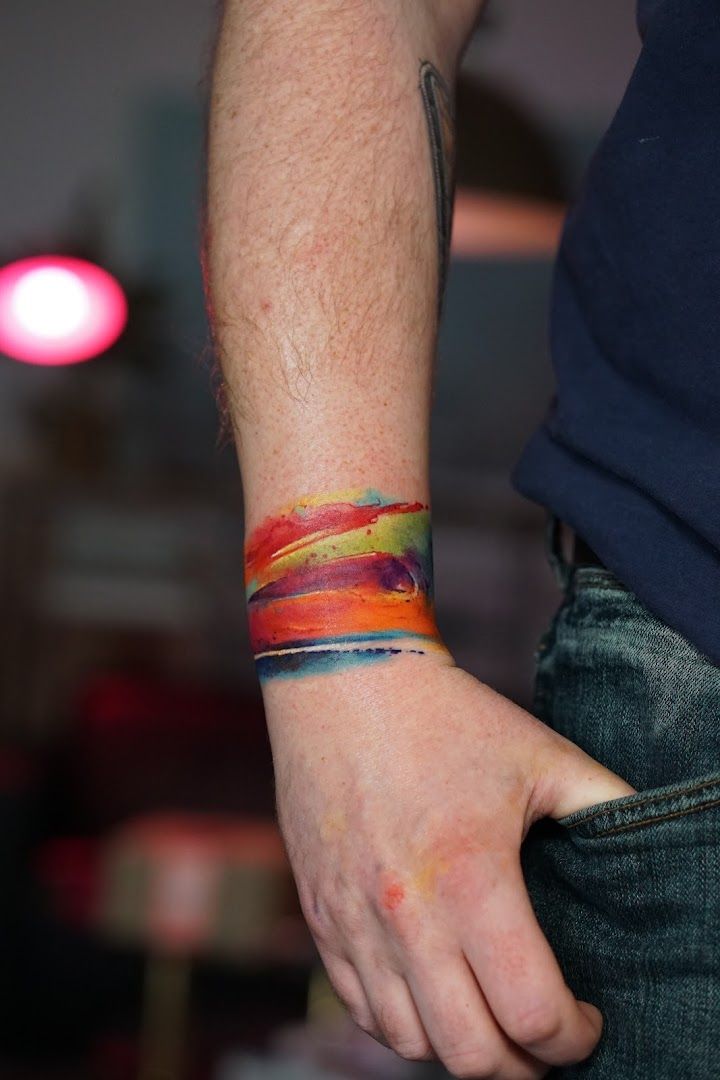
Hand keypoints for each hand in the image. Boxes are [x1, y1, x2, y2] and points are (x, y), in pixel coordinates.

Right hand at [262, 653, 635, 1078]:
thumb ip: (605, 803)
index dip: (575, 1038)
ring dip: (460, 1049)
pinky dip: (401, 1022)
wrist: (341, 679)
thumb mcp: (540, 754)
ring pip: (409, 1043)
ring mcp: (353, 920)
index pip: (531, 1013)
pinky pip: (359, 1006)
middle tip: (544, 1041)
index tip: (587, 1022)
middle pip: (470, 1055)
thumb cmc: (443, 716)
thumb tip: (649, 837)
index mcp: (471, 877)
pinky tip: (432, 995)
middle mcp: (407, 913)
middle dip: (522, 1067)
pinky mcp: (319, 913)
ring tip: (489, 1019)